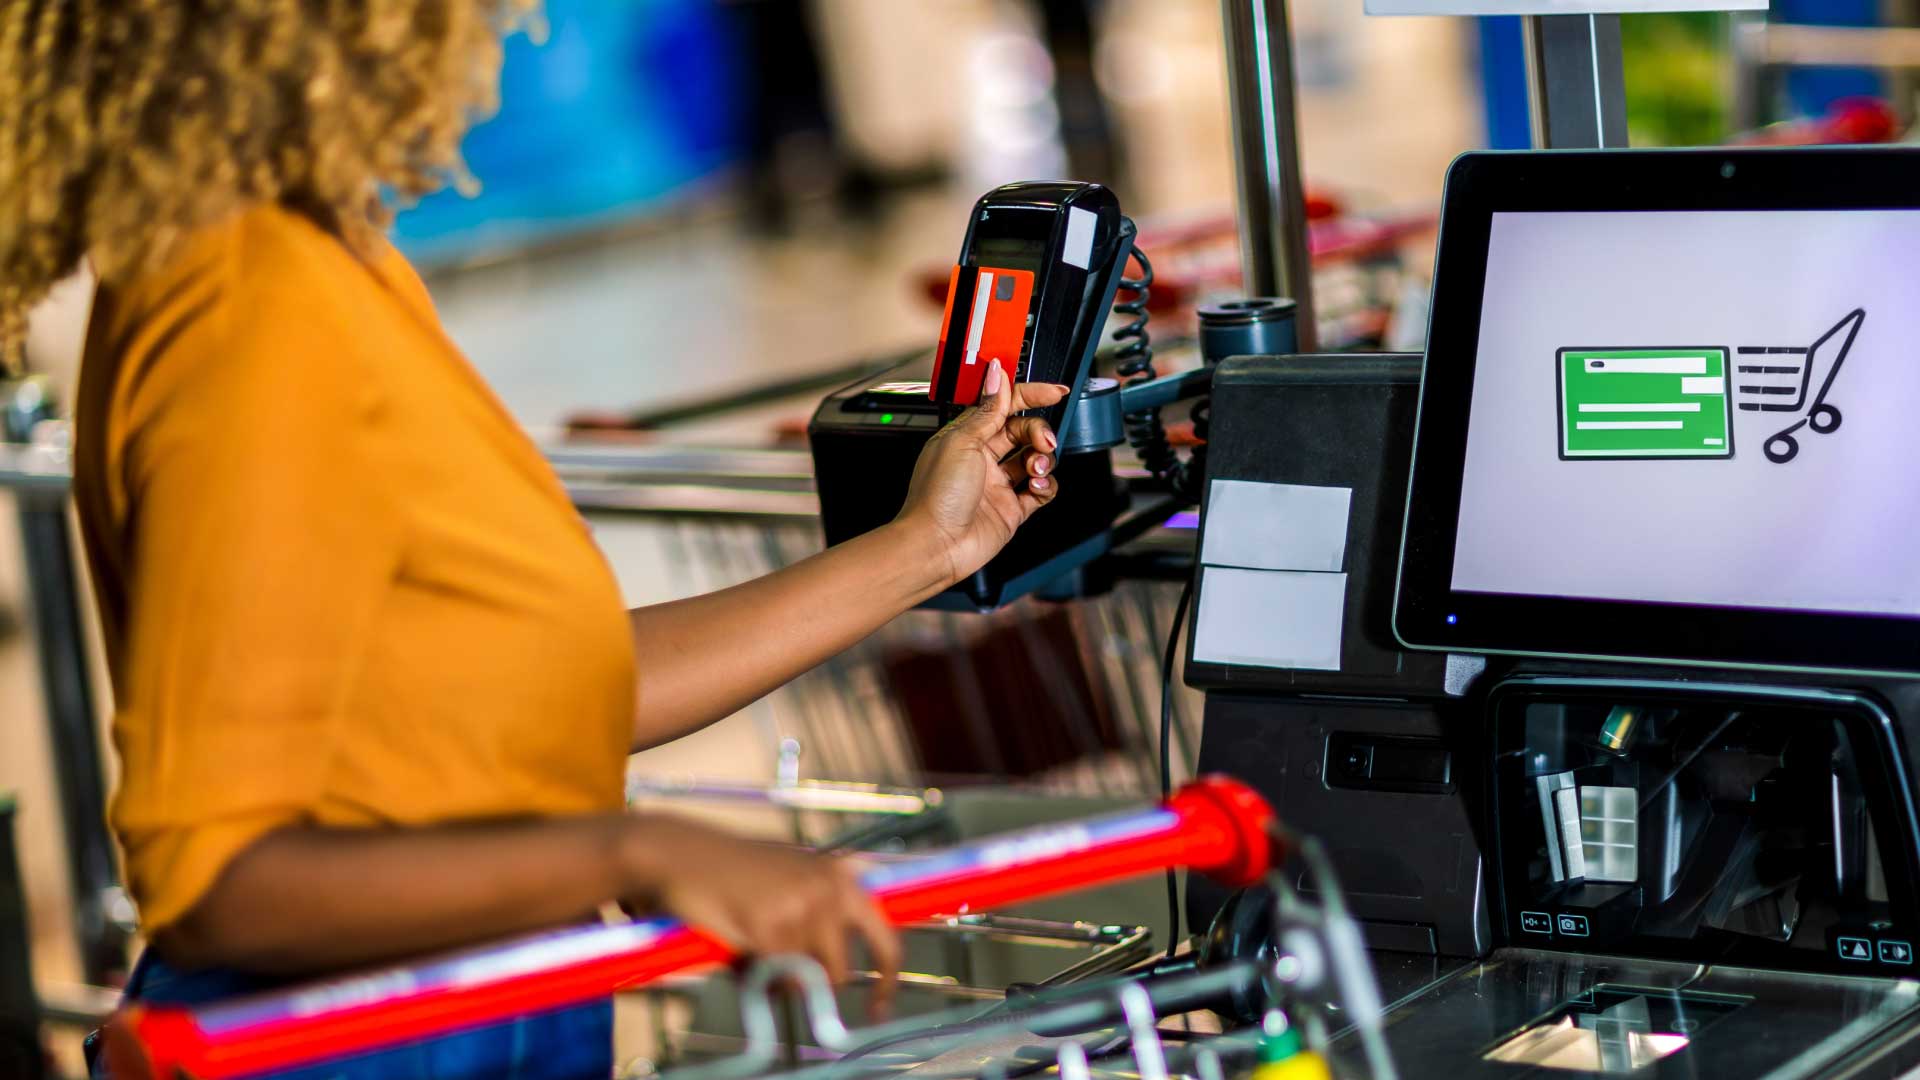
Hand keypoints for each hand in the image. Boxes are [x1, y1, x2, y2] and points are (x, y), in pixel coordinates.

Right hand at [620, 816, 901, 1014]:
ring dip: (774, 974)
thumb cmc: (734, 872)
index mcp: (841, 877)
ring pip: (800, 978)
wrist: (684, 854)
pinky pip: (772, 976)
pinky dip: (754, 974)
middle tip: (783, 976)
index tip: (880, 1007)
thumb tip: (825, 979)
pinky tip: (738, 941)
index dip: (887, 978)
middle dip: (811, 984)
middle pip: (839, 972)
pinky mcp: (769, 925)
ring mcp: (801, 906)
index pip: (885, 937)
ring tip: (749, 939)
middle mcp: (830, 889)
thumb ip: (818, 921)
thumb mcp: (791, 882)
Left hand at [897, 362, 1068, 584]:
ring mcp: (998, 484)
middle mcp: (982, 458)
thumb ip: (987, 409)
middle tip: (1043, 441)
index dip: (1030, 395)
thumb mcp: (962, 441)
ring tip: (1036, 469)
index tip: (1054, 392)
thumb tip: (997, 374)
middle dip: (1039, 431)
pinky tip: (1038, 486)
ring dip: (1043, 459)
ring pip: (1035, 459)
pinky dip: (1047, 485)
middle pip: (1023, 431)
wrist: (936, 545)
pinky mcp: (1011, 509)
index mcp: (966, 435)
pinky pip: (1041, 491)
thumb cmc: (936, 496)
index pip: (1003, 405)